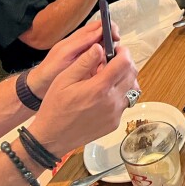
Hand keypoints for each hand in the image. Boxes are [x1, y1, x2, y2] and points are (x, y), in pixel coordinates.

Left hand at [26, 20, 119, 98]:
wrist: (38, 90)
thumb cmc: (49, 72)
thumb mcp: (64, 55)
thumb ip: (81, 42)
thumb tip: (100, 31)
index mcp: (77, 39)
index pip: (98, 26)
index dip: (109, 28)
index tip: (115, 36)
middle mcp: (83, 46)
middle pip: (104, 37)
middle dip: (112, 42)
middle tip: (115, 52)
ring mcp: (86, 57)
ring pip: (105, 50)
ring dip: (110, 54)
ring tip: (110, 63)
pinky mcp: (88, 68)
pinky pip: (102, 62)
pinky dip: (107, 64)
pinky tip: (107, 71)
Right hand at [27, 43, 137, 157]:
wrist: (52, 138)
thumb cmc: (55, 107)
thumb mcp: (64, 79)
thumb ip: (84, 62)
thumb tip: (99, 47)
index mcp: (100, 88)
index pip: (125, 62)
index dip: (123, 52)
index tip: (116, 50)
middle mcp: (112, 101)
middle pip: (132, 74)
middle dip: (125, 63)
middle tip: (112, 62)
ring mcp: (115, 114)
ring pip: (132, 89)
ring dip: (125, 79)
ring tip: (109, 78)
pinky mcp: (115, 123)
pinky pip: (125, 103)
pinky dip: (120, 94)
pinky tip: (106, 94)